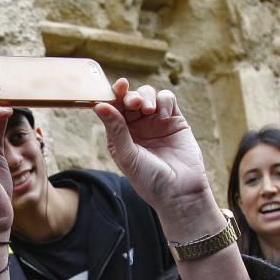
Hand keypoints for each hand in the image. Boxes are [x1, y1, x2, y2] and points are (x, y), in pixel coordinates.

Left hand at [94, 79, 217, 239]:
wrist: (180, 192)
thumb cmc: (150, 179)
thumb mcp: (128, 156)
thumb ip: (116, 129)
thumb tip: (99, 105)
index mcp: (119, 135)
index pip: (112, 108)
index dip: (111, 95)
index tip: (116, 87)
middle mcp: (136, 126)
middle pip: (129, 98)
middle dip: (129, 95)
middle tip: (134, 103)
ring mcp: (155, 122)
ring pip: (147, 94)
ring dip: (146, 95)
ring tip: (148, 110)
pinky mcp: (174, 120)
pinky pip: (167, 99)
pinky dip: (164, 101)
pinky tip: (163, 116)